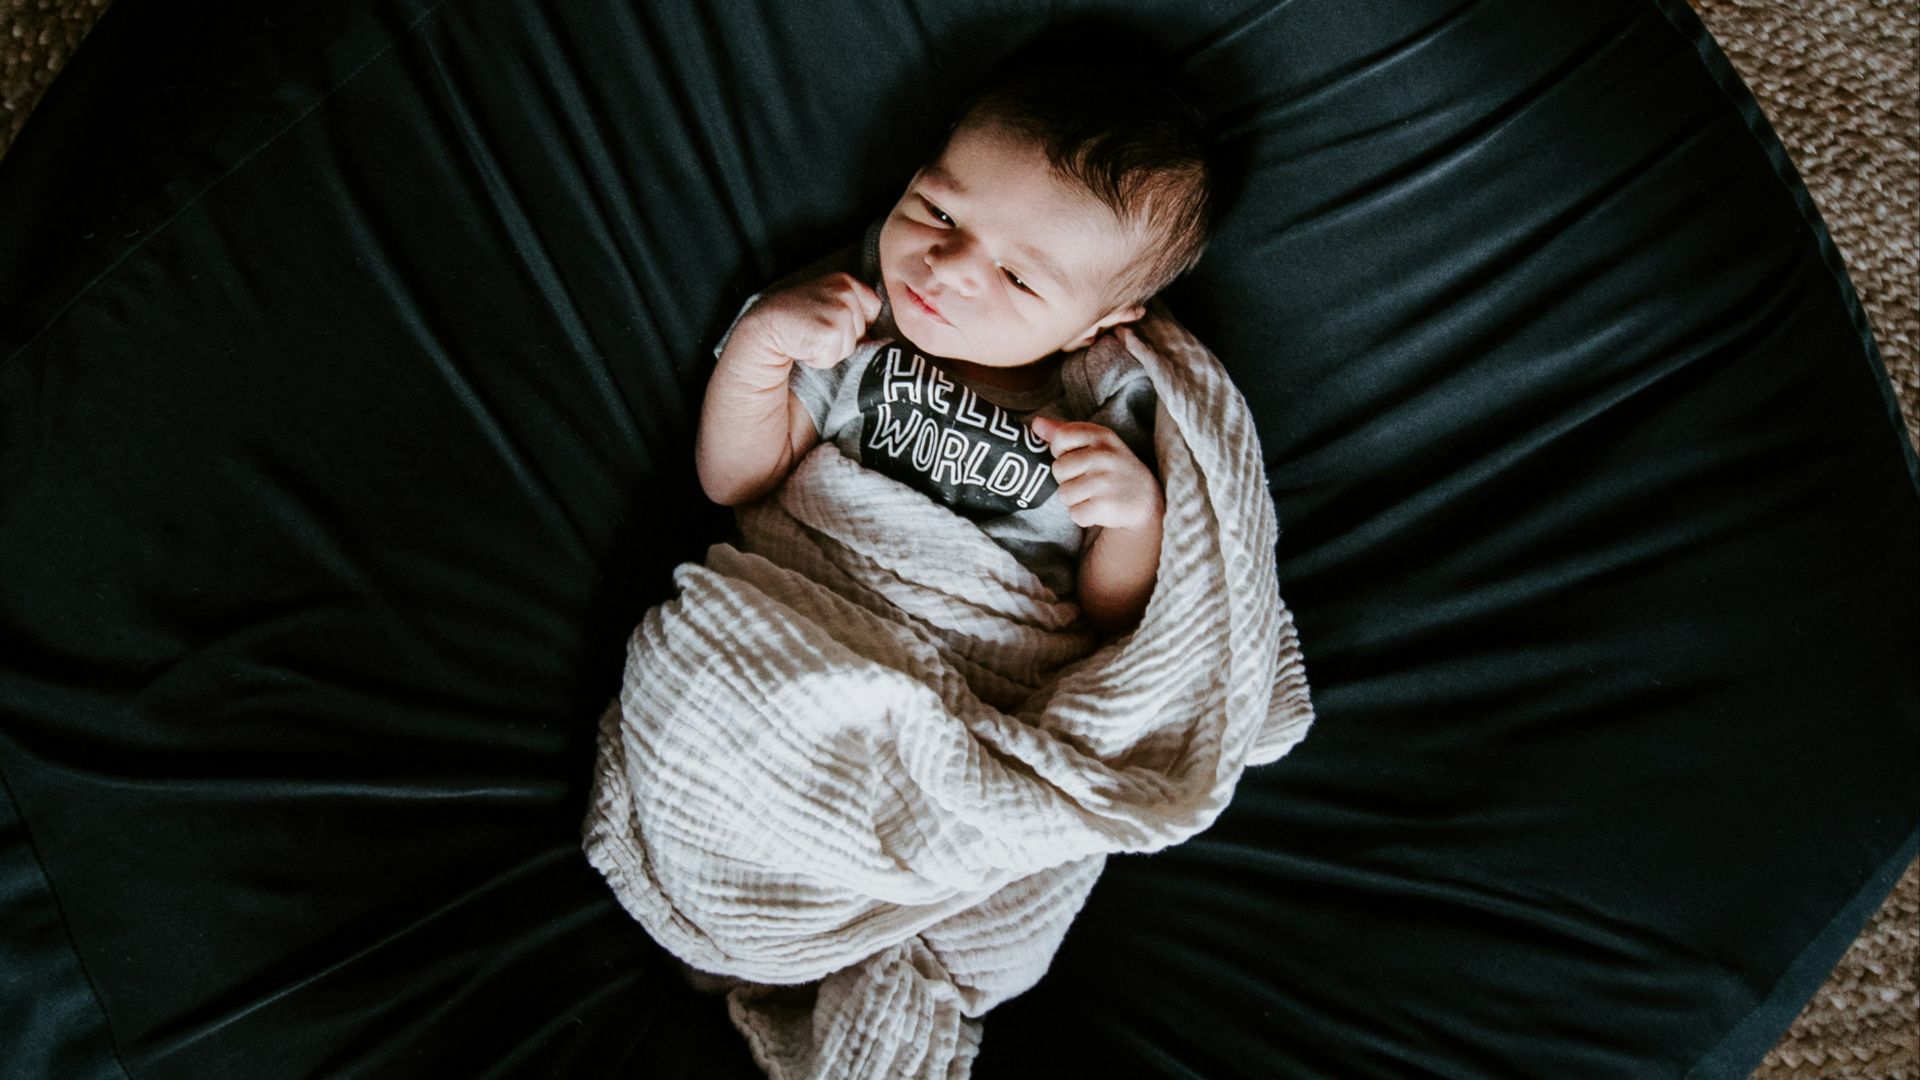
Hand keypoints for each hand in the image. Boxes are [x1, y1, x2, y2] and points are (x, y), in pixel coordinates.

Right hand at [739, 271, 882, 369]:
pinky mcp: (830, 332)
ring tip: (809, 337)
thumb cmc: (796, 321)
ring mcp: (839, 310)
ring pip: (851, 347)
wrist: (764, 328)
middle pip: (863, 331)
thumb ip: (852, 310)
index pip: (873, 308)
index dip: (854, 323)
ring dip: (831, 350)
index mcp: (845, 281)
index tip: (827, 320)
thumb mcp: (828, 303)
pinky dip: (820, 359)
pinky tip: (804, 346)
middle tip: (814, 330)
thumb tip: (875, 336)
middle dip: (842, 338)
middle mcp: (845, 291)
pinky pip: (835, 357)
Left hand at [1030, 417, 1162, 531]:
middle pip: (1058, 469)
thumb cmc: (1111, 467)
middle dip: (1068, 479)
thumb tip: (1036, 424)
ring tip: (1094, 494)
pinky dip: (1083, 516)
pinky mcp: (1105, 506)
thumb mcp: (1095, 443)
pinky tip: (1099, 508)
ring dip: (1075, 499)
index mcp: (1100, 436)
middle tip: (1090, 480)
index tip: (1077, 458)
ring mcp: (1105, 481)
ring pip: (1064, 494)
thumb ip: (1064, 432)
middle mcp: (1104, 456)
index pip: (1061, 438)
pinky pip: (1074, 513)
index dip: (1061, 452)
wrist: (1144, 499)